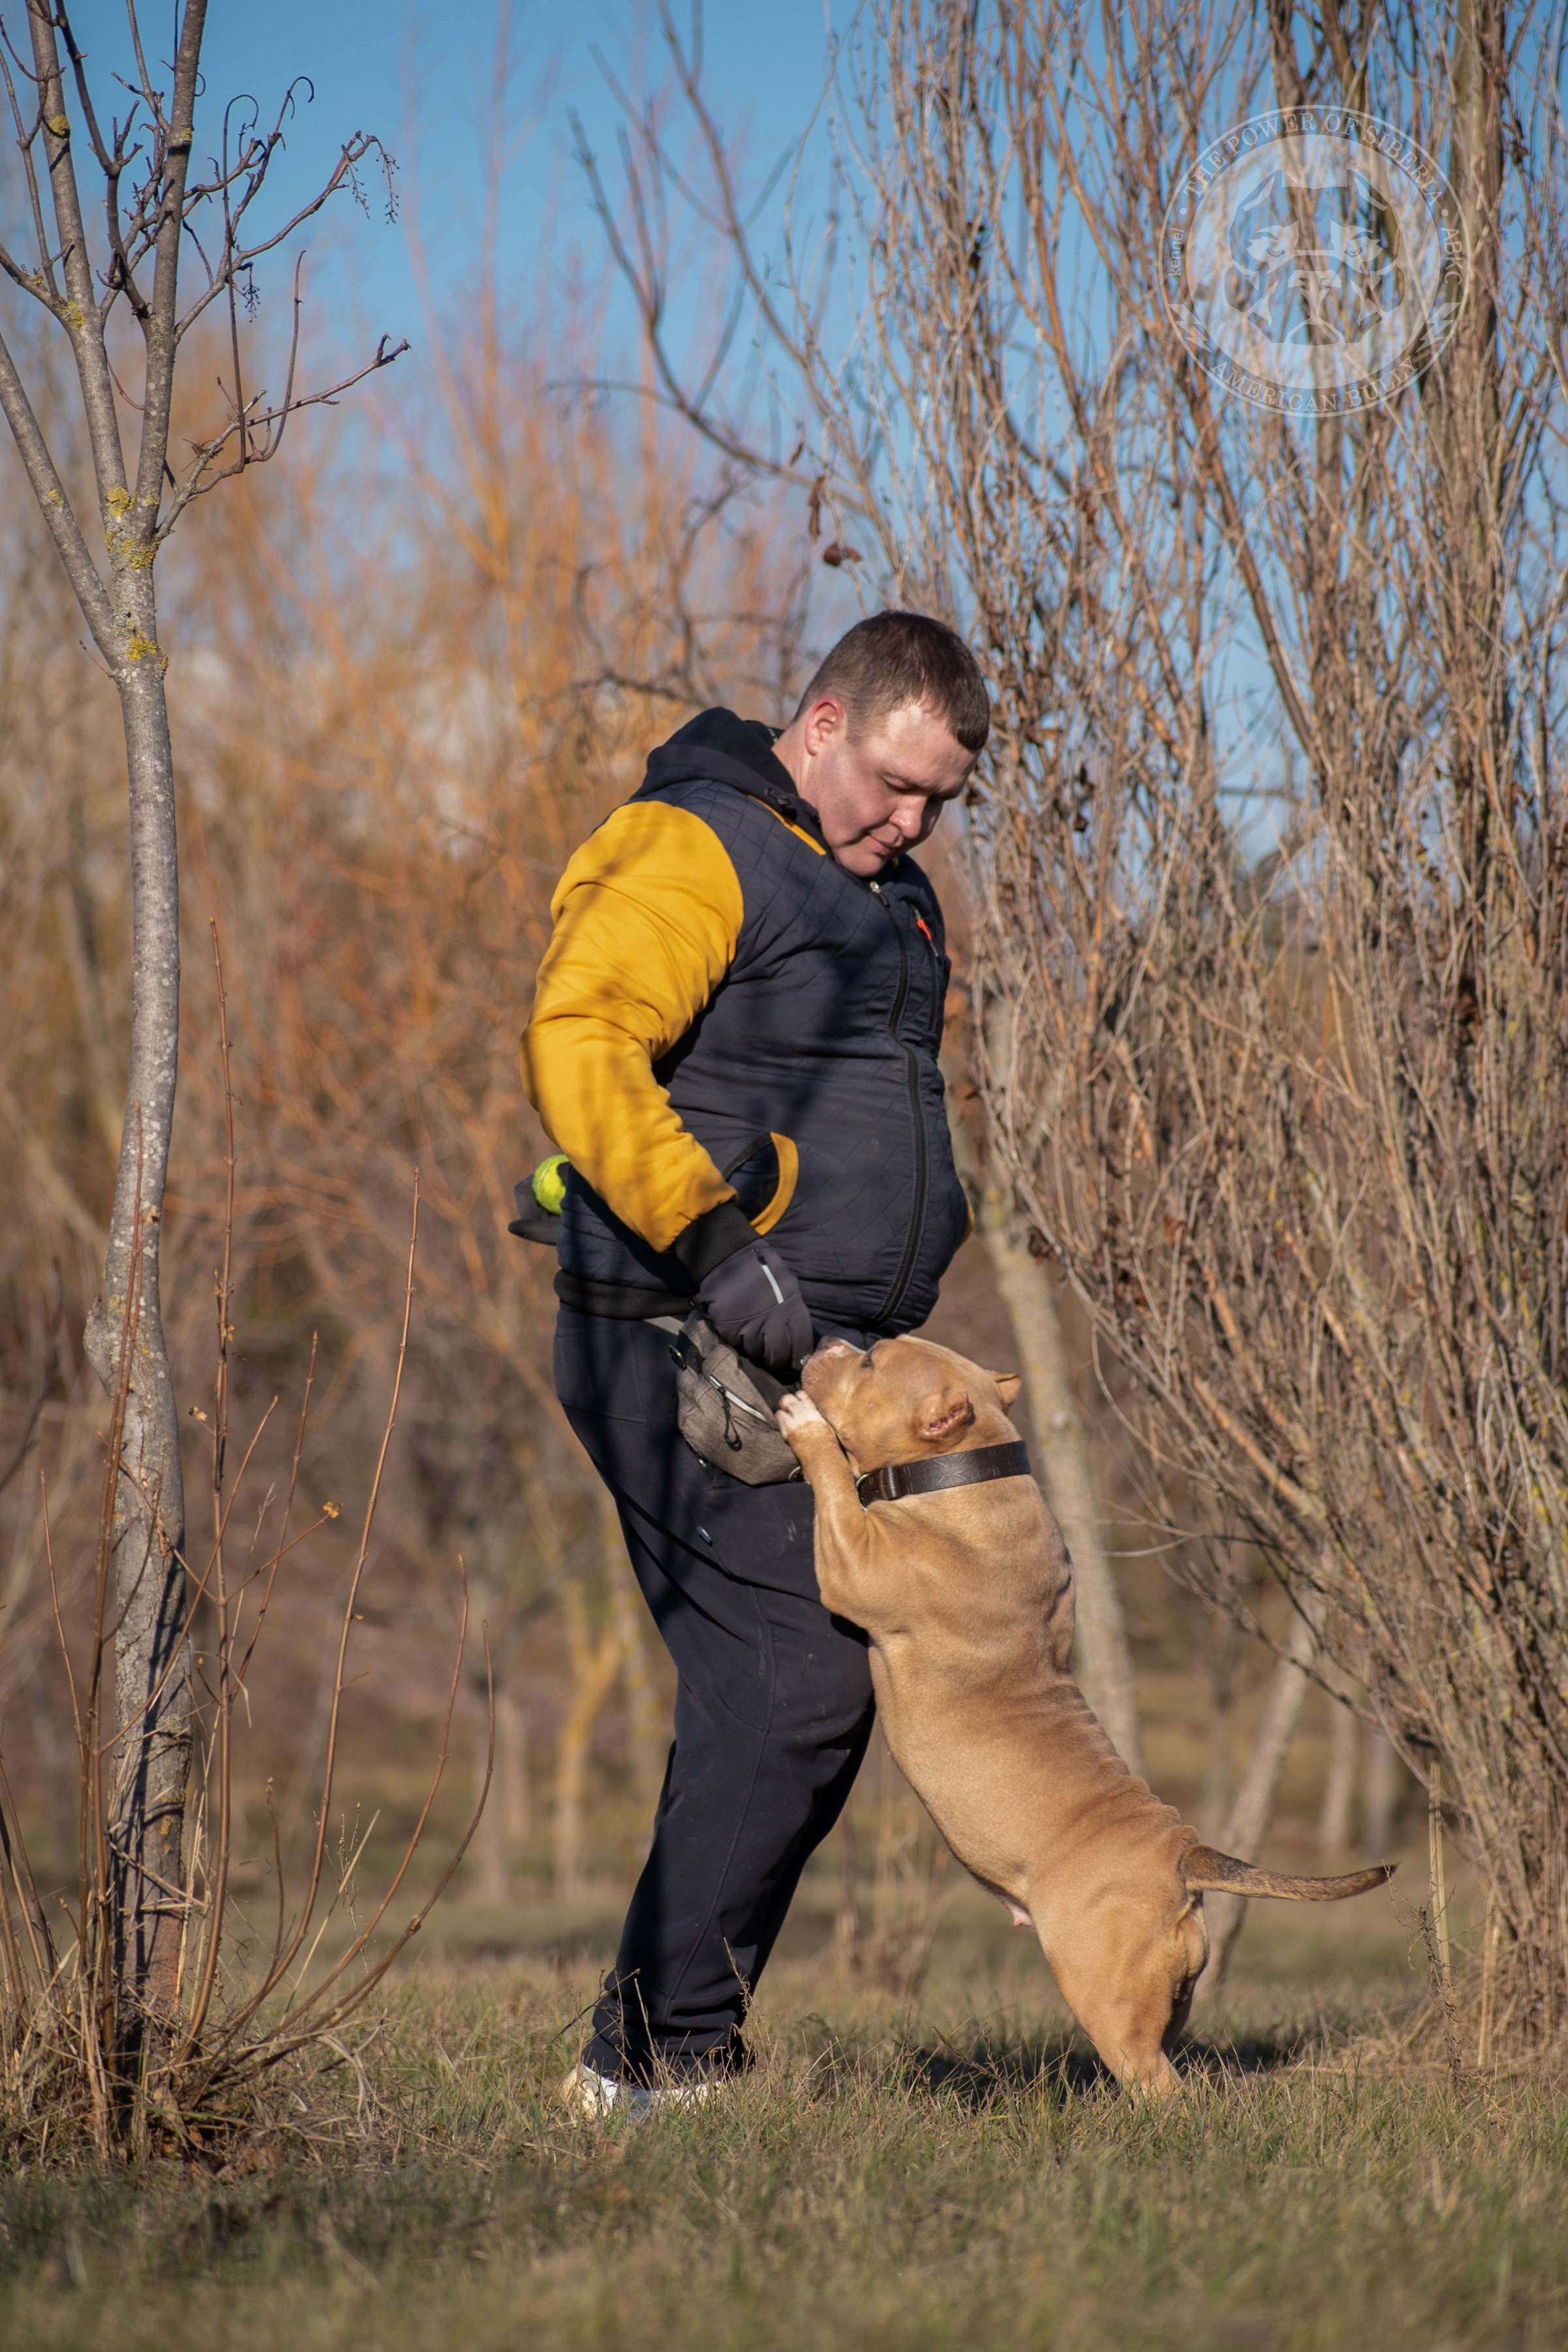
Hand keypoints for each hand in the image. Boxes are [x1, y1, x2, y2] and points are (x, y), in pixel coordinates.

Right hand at [700, 1238, 813, 1373]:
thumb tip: (796, 1333)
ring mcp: (750, 1326)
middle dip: (778, 1361)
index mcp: (791, 1308)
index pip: (802, 1343)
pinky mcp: (730, 1329)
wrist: (729, 1258)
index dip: (800, 1356)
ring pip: (757, 1353)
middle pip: (778, 1354)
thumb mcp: (787, 1284)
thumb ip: (792, 1308)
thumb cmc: (762, 1268)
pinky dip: (739, 1342)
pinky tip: (740, 1333)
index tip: (797, 1362)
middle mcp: (773, 1321)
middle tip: (775, 1361)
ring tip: (756, 1344)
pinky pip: (737, 1345)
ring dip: (757, 1352)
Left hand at [775, 1389, 826, 1448]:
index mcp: (814, 1412)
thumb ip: (815, 1415)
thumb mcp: (825, 1424)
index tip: (797, 1401)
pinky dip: (780, 1420)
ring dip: (783, 1410)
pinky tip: (785, 1424)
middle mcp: (804, 1415)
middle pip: (788, 1399)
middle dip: (787, 1401)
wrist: (822, 1457)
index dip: (798, 1397)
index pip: (801, 1395)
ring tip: (786, 1416)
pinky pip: (780, 1419)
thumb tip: (807, 1410)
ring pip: (782, 1408)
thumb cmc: (827, 1444)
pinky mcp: (788, 1431)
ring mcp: (795, 1422)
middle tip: (787, 1406)